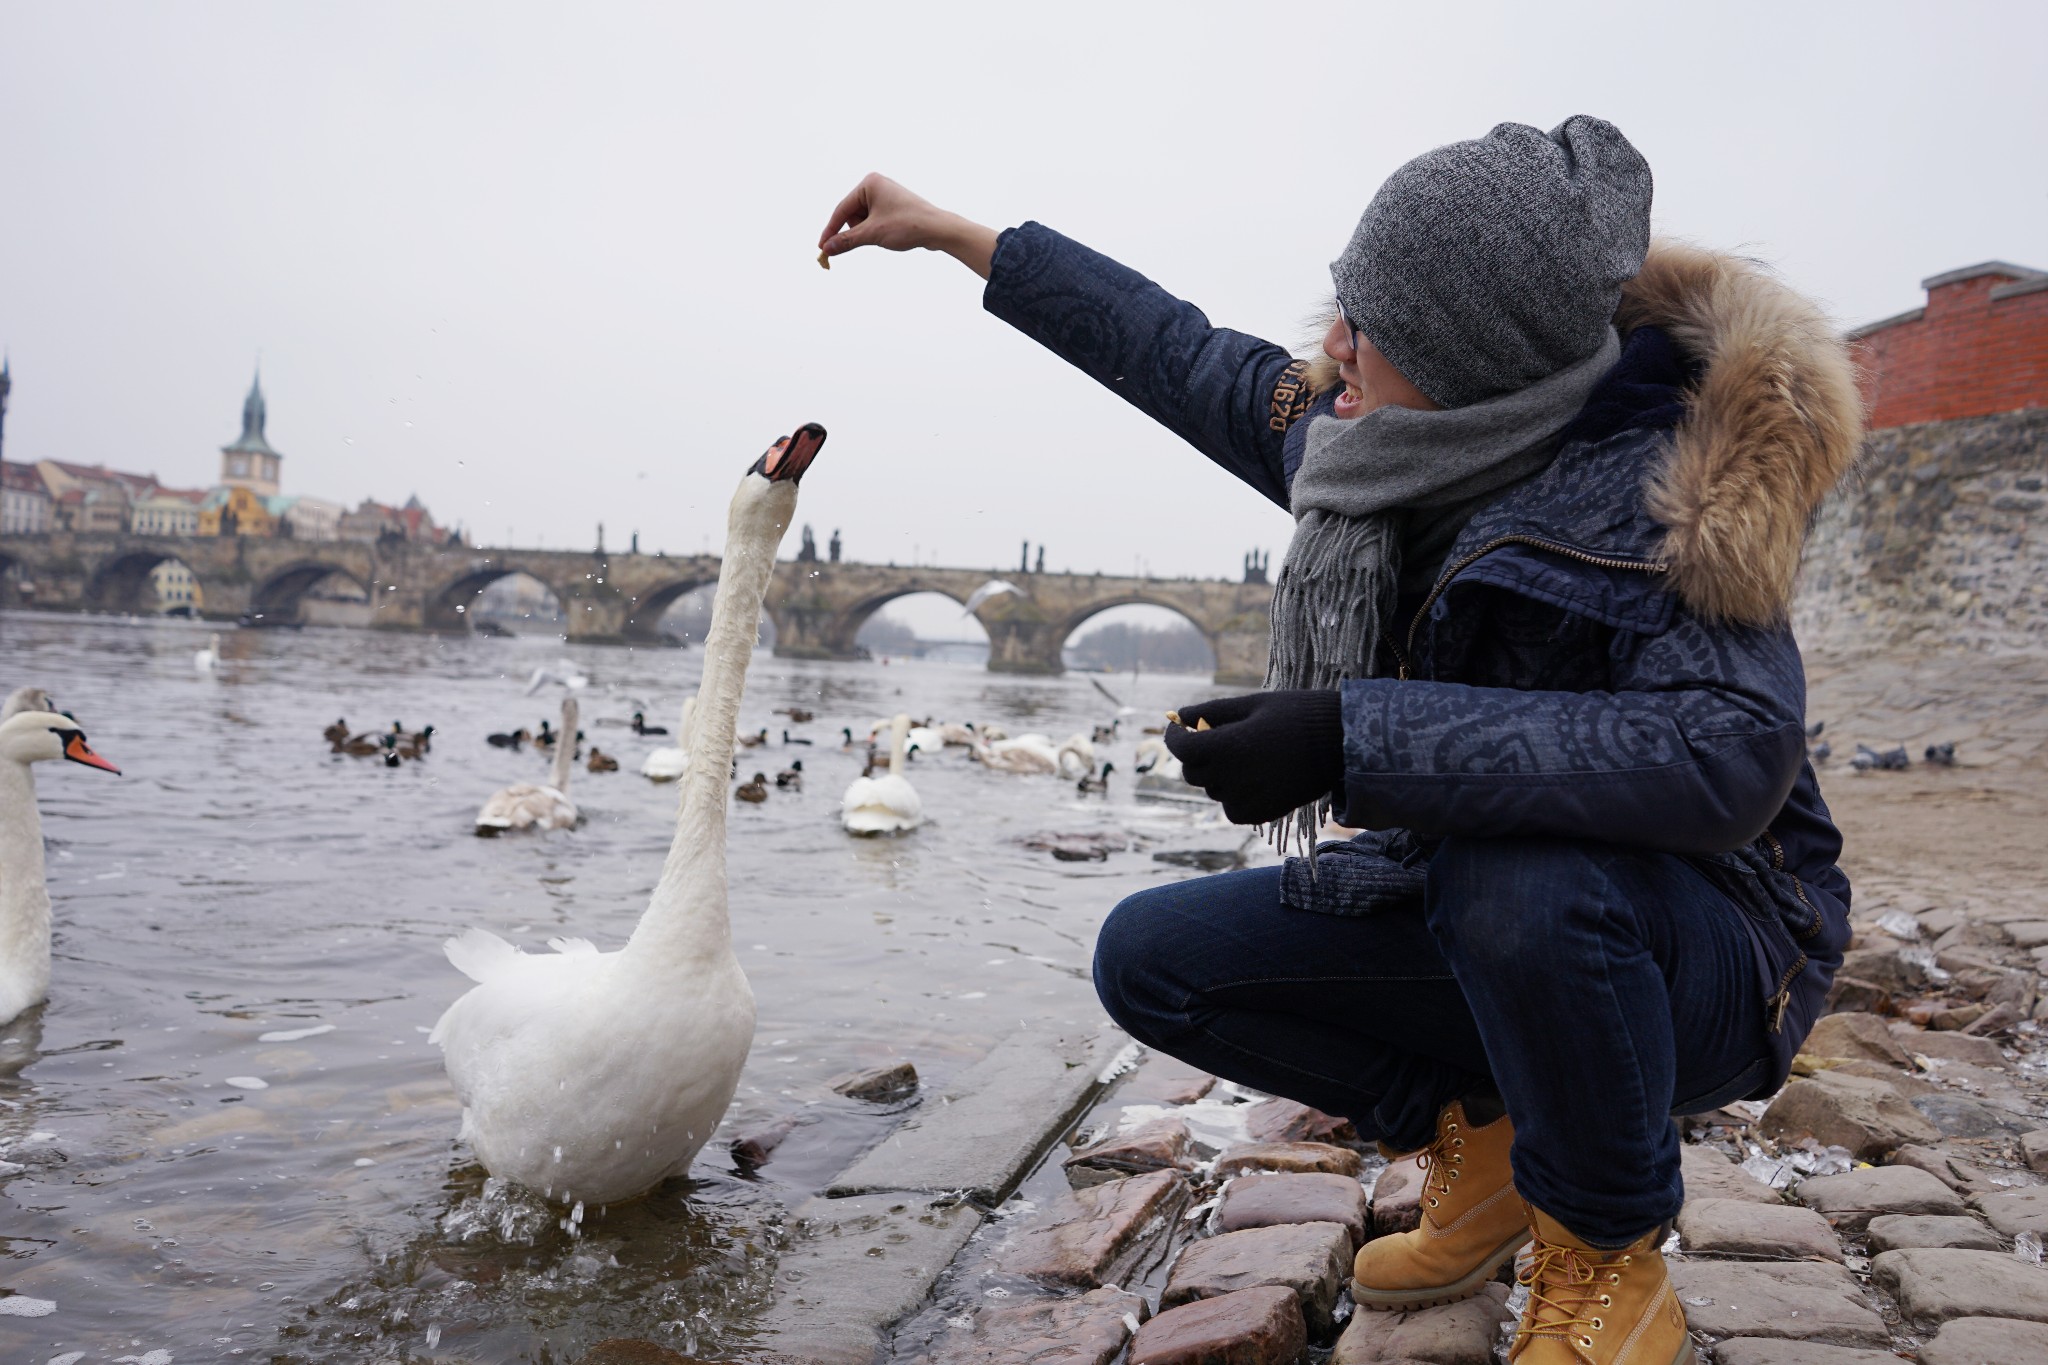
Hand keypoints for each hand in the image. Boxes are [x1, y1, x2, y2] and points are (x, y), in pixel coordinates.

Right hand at [817, 173, 998, 277]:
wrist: (939, 229)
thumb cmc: (907, 225)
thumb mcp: (872, 234)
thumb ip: (846, 241)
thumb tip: (826, 249)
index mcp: (869, 183)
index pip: (841, 209)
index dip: (830, 231)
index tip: (821, 248)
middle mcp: (876, 185)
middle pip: (851, 215)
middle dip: (857, 231)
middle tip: (870, 240)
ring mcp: (885, 195)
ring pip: (862, 220)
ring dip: (868, 232)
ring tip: (886, 235)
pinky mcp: (892, 206)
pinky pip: (874, 221)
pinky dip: (876, 231)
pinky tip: (891, 234)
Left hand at [1165, 690, 1343, 825]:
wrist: (1342, 743)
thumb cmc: (1298, 715)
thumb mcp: (1252, 704)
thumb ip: (1212, 711)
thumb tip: (1179, 716)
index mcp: (1226, 747)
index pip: (1181, 748)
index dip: (1174, 736)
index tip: (1178, 727)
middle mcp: (1231, 778)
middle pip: (1193, 772)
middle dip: (1197, 755)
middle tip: (1216, 737)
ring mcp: (1245, 800)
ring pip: (1213, 790)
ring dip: (1218, 774)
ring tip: (1247, 754)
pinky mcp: (1261, 814)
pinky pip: (1232, 809)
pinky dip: (1234, 795)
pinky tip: (1255, 776)